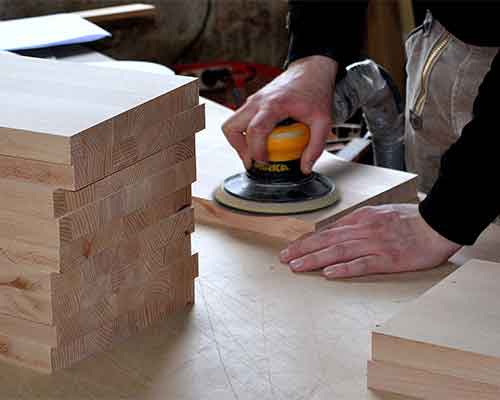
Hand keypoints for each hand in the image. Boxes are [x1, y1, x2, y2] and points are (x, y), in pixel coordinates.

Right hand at [222, 55, 337, 173]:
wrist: (312, 70)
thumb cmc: (315, 89)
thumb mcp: (323, 121)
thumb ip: (316, 146)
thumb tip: (305, 167)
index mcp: (274, 104)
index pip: (255, 130)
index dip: (255, 150)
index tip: (264, 162)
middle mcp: (258, 101)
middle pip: (231, 127)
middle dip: (239, 148)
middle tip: (254, 159)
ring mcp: (253, 100)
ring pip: (231, 124)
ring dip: (239, 142)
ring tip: (254, 152)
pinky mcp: (253, 102)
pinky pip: (239, 121)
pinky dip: (245, 134)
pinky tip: (260, 140)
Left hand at [279, 204, 461, 278]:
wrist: (437, 224)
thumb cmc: (409, 220)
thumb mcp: (379, 214)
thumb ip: (358, 223)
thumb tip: (337, 232)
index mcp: (361, 219)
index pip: (328, 231)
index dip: (307, 240)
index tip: (291, 248)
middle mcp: (363, 230)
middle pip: (327, 240)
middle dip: (302, 249)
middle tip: (283, 258)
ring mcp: (375, 244)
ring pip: (338, 252)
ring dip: (315, 259)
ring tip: (296, 266)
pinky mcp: (388, 258)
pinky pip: (362, 264)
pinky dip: (344, 269)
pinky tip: (329, 273)